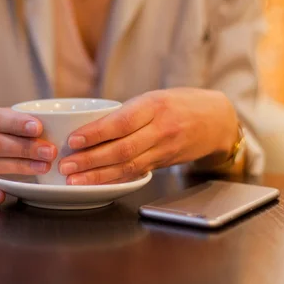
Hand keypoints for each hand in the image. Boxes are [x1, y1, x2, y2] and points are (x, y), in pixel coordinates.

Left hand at [58, 88, 238, 184]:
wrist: (217, 120)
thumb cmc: (179, 104)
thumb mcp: (153, 98)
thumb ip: (126, 112)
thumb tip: (87, 127)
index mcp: (154, 106)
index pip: (121, 122)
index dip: (96, 133)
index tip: (73, 140)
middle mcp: (161, 129)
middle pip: (122, 149)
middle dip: (91, 160)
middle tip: (67, 165)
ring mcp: (164, 149)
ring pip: (128, 166)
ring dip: (99, 176)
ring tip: (75, 181)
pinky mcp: (164, 164)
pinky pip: (137, 174)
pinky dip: (115, 181)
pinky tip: (97, 185)